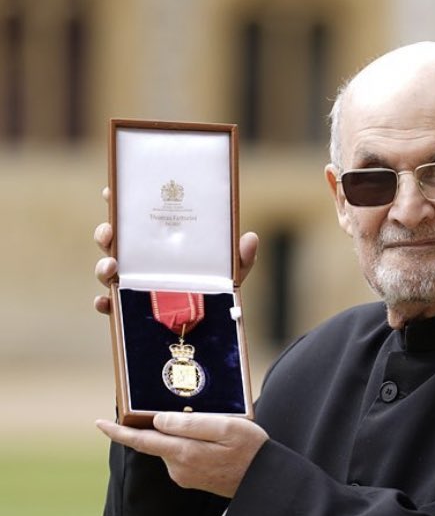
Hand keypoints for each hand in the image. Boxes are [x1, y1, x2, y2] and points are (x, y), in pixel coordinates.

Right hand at [93, 187, 259, 313]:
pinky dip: (104, 304)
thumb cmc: (217, 287)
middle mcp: (141, 261)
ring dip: (102, 267)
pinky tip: (105, 302)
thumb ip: (241, 256)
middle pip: (114, 242)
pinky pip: (111, 306)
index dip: (118, 203)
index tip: (109, 192)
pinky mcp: (131, 309)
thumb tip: (251, 238)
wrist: (213, 324)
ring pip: (107, 272)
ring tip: (110, 267)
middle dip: (105, 234)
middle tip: (109, 233)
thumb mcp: (231, 270)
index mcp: (160, 243)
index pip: (135, 219)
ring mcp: (133, 284)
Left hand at [96, 413, 267, 497]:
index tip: (100, 423)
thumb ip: (191, 424)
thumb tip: (158, 421)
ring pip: (172, 446)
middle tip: (192, 411)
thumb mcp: (226, 428)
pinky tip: (214, 440)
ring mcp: (185, 475)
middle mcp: (179, 468)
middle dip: (165, 424)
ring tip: (215, 427)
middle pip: (159, 439)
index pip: (142, 441)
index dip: (119, 432)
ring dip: (183, 433)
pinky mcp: (193, 479)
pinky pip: (183, 455)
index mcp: (184, 452)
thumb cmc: (251, 450)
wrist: (265, 483)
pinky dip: (190, 443)